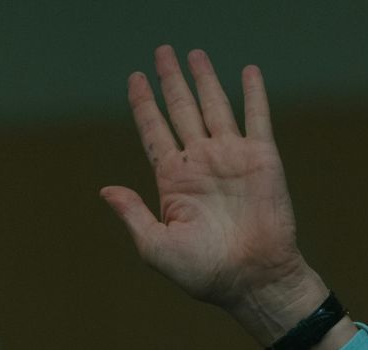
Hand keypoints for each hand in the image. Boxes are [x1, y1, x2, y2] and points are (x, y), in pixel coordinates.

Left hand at [101, 46, 330, 342]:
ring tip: (194, 54)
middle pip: (181, 110)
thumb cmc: (203, 272)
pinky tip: (247, 71)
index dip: (144, 104)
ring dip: (204, 79)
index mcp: (173, 180)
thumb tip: (106, 190)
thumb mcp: (155, 246)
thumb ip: (133, 214)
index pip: (154, 131)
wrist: (252, 278)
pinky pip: (257, 118)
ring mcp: (231, 158)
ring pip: (214, 106)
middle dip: (171, 81)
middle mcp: (200, 163)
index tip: (135, 79)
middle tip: (162, 52)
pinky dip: (253, 93)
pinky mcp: (261, 159)